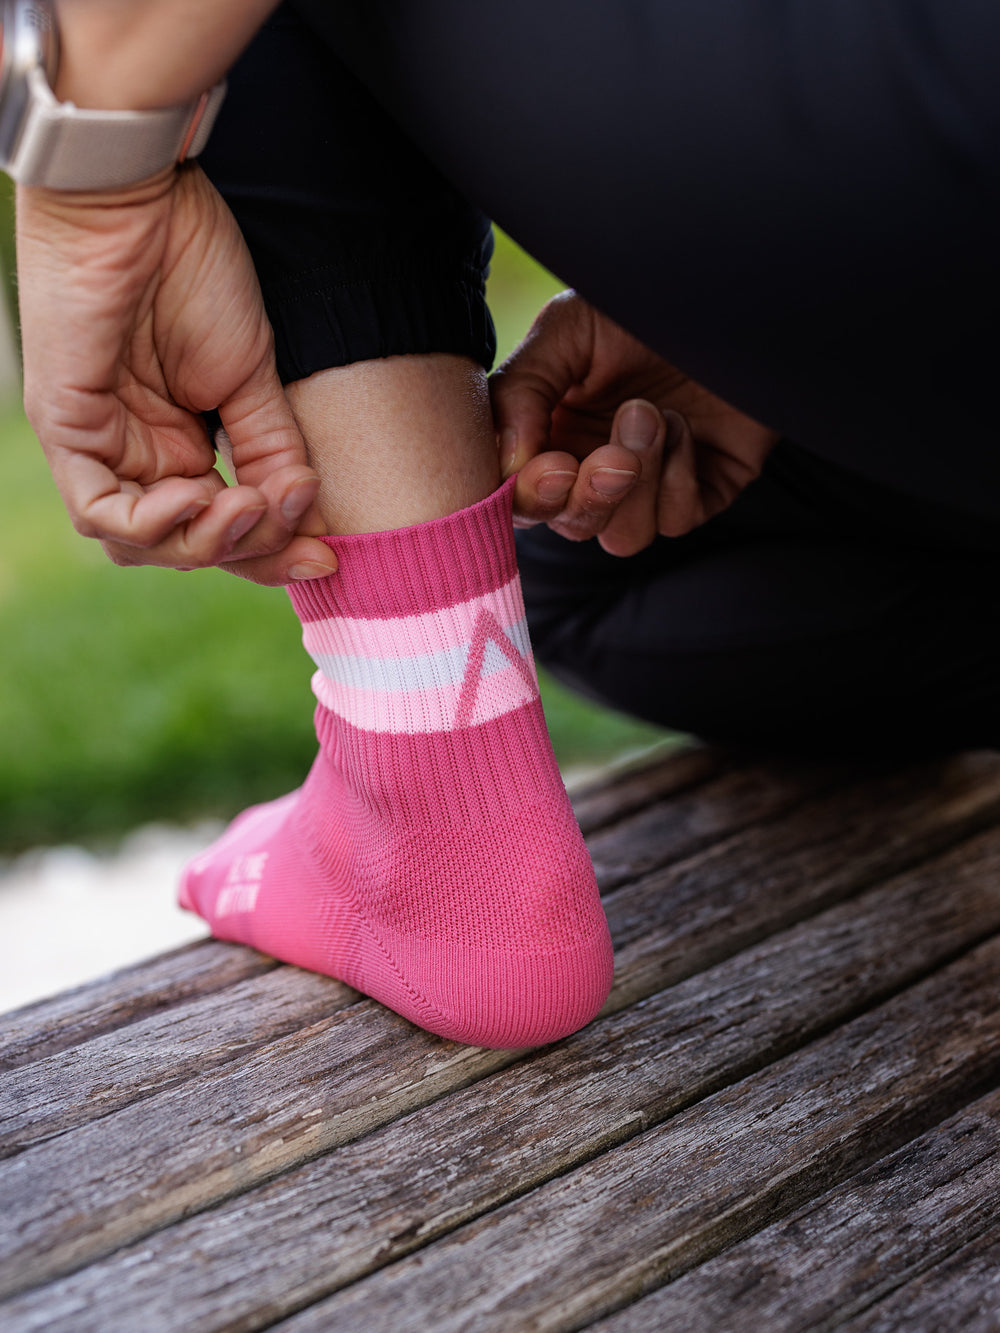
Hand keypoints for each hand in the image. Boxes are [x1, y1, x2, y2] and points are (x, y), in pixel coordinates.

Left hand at [17, 164, 337, 583]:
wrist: (142, 194)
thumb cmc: (190, 265)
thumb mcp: (249, 375)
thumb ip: (272, 451)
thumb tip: (306, 515)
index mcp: (174, 443)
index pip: (219, 527)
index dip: (272, 552)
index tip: (329, 557)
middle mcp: (133, 454)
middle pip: (183, 547)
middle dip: (247, 552)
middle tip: (297, 530)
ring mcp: (95, 445)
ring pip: (140, 543)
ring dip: (204, 541)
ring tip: (250, 507)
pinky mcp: (65, 427)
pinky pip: (101, 511)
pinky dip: (154, 522)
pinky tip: (200, 494)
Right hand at [490, 291, 779, 554]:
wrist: (728, 294)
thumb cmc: (642, 303)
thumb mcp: (566, 329)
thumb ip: (520, 390)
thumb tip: (505, 462)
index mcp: (549, 434)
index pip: (520, 499)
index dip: (530, 498)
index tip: (554, 466)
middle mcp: (595, 467)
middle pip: (571, 526)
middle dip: (589, 497)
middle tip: (614, 455)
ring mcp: (649, 485)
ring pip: (624, 537)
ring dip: (638, 483)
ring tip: (653, 415)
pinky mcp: (700, 492)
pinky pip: (675, 520)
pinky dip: (679, 477)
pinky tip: (684, 426)